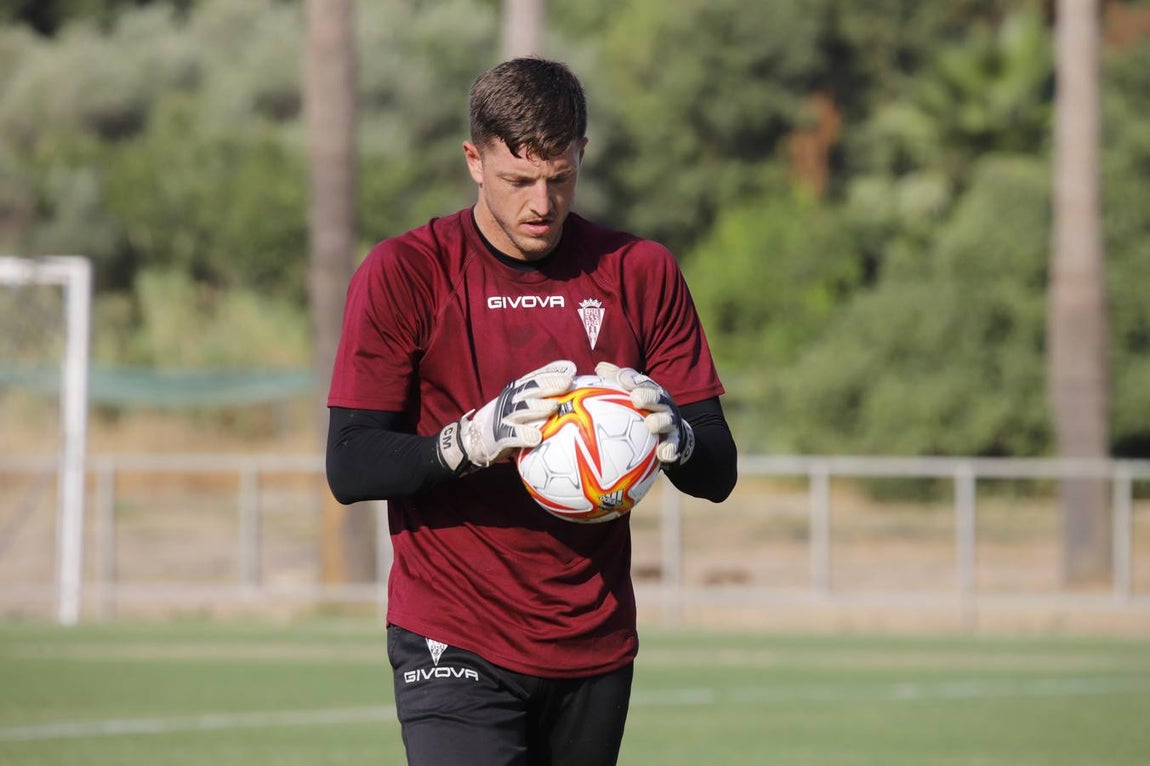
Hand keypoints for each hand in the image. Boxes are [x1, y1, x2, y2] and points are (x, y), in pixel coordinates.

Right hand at [438, 360, 575, 471]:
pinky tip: (536, 438)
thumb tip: (570, 380)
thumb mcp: (522, 405)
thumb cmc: (508, 421)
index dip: (553, 371)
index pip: (536, 377)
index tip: (571, 368)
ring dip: (538, 407)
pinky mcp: (498, 435)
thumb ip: (542, 395)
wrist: (474, 439)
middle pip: (532, 388)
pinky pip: (511, 434)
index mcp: (518, 390)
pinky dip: (523, 435)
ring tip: (553, 407)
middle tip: (567, 383)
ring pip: (522, 409)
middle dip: (549, 383)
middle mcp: (511, 399)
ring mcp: (504, 416)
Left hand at [595, 362, 694, 465]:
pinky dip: (669, 449)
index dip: (632, 379)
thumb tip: (599, 367)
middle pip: (657, 397)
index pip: (642, 382)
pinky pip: (673, 445)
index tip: (621, 379)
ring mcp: (670, 421)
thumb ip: (616, 381)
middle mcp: (663, 403)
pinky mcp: (675, 440)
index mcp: (651, 391)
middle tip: (637, 398)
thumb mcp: (634, 393)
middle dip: (649, 396)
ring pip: (667, 420)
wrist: (673, 431)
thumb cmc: (645, 410)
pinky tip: (663, 454)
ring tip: (651, 424)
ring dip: (660, 421)